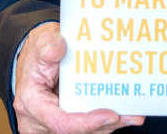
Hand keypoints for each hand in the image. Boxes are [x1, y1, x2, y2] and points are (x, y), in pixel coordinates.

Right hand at [13, 23, 144, 133]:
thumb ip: (47, 44)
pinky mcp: (67, 119)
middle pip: (77, 131)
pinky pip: (87, 125)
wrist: (37, 58)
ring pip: (85, 131)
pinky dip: (105, 121)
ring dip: (110, 125)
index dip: (86, 122)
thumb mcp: (40, 41)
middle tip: (133, 116)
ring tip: (134, 115)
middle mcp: (42, 119)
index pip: (59, 122)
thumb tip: (56, 50)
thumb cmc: (39, 52)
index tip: (110, 115)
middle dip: (106, 125)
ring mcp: (54, 122)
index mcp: (32, 102)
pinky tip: (125, 112)